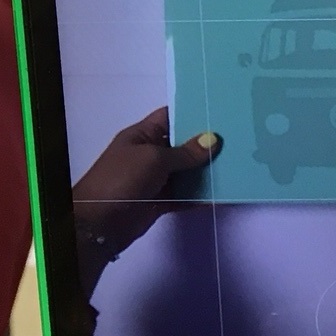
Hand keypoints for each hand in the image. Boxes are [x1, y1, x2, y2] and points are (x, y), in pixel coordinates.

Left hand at [71, 106, 221, 291]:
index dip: (192, 113)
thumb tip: (213, 139)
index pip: (170, 116)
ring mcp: (155, 178)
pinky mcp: (160, 201)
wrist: (98, 224)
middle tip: (237, 137)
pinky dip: (199, 196)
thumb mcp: (154, 158)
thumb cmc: (122, 179)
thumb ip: (185, 152)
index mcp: (142, 135)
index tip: (220, 111)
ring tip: (237, 163)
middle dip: (205, 143)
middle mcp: (150, 154)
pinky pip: (184, 195)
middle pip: (182, 144)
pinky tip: (221, 193)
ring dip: (206, 170)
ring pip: (186, 171)